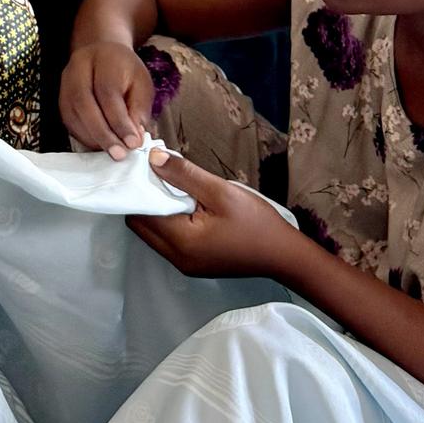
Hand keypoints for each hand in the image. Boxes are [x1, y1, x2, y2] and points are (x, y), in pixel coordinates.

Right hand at [59, 42, 154, 156]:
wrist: (102, 54)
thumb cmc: (124, 71)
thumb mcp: (141, 83)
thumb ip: (138, 109)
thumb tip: (134, 138)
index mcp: (103, 59)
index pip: (108, 92)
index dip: (120, 121)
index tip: (133, 142)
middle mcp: (78, 69)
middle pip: (84, 103)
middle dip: (103, 134)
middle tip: (119, 153)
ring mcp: (65, 84)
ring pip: (73, 115)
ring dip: (94, 138)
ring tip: (112, 151)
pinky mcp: (61, 99)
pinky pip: (69, 122)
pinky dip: (85, 137)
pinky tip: (100, 145)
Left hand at [127, 151, 296, 281]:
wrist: (283, 254)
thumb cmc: (256, 224)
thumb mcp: (220, 192)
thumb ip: (184, 174)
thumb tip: (154, 158)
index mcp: (181, 241)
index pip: (140, 213)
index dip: (140, 189)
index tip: (147, 168)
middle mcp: (176, 258)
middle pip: (141, 226)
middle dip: (146, 200)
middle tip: (162, 176)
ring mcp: (184, 264)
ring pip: (152, 234)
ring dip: (158, 212)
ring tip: (176, 189)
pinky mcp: (193, 264)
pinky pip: (168, 241)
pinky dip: (169, 223)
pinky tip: (187, 206)